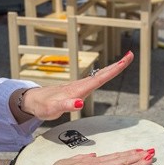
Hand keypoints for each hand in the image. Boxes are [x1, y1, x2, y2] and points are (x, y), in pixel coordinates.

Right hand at [8, 146, 154, 164]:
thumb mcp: (65, 163)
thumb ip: (79, 159)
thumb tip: (91, 156)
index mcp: (88, 162)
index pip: (113, 156)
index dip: (127, 153)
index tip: (138, 150)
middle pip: (121, 160)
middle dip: (138, 156)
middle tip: (152, 152)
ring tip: (151, 161)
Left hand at [16, 51, 133, 120]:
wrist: (32, 101)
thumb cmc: (42, 106)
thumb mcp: (53, 109)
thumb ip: (66, 105)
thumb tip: (80, 102)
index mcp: (78, 90)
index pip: (100, 78)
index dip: (114, 69)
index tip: (126, 59)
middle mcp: (80, 85)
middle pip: (102, 74)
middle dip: (117, 65)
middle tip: (130, 55)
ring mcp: (79, 86)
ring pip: (99, 76)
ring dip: (112, 69)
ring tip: (124, 62)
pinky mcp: (77, 89)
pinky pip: (95, 81)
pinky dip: (104, 75)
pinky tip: (107, 74)